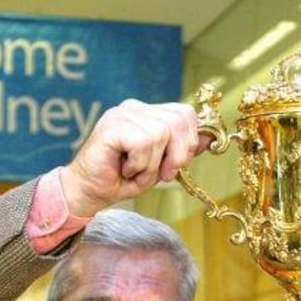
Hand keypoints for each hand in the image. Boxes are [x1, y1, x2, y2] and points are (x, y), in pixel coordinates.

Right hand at [60, 99, 210, 217]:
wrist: (89, 192)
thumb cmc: (122, 180)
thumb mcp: (161, 166)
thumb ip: (183, 150)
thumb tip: (211, 139)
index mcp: (148, 114)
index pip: (185, 113)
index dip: (188, 142)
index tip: (174, 166)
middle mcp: (136, 108)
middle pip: (179, 120)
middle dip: (177, 154)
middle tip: (160, 173)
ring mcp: (122, 114)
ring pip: (160, 134)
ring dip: (152, 165)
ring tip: (135, 172)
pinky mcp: (112, 126)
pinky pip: (143, 142)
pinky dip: (139, 164)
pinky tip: (125, 169)